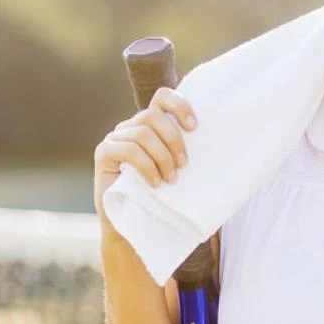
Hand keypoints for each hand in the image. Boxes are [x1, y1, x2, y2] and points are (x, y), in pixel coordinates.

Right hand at [93, 87, 197, 225]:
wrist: (135, 225)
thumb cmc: (162, 196)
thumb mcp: (178, 168)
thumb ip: (186, 150)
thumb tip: (219, 140)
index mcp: (151, 124)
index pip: (163, 97)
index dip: (179, 105)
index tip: (195, 127)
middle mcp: (131, 126)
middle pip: (153, 116)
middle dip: (173, 139)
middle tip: (184, 164)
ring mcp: (115, 138)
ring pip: (142, 133)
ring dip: (162, 157)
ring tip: (171, 179)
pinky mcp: (104, 153)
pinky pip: (127, 150)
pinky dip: (146, 167)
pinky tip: (155, 184)